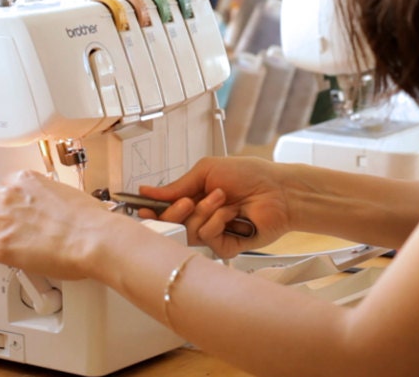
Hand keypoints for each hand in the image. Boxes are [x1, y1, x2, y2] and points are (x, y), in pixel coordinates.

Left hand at [0, 170, 129, 279]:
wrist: (94, 238)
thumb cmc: (90, 221)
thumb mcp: (72, 197)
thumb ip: (56, 199)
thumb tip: (58, 205)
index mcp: (29, 181)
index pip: (6, 182)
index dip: (3, 192)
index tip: (2, 198)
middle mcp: (11, 196)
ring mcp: (1, 220)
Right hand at [138, 156, 291, 257]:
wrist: (277, 190)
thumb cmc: (248, 174)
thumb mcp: (207, 171)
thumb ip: (177, 186)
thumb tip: (148, 191)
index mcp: (193, 199)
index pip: (164, 211)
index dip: (151, 212)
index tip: (141, 209)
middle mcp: (199, 218)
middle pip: (171, 226)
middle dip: (175, 212)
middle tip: (189, 200)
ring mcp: (212, 233)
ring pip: (188, 232)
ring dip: (202, 212)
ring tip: (222, 199)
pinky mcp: (224, 247)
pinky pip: (207, 238)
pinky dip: (217, 222)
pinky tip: (232, 214)